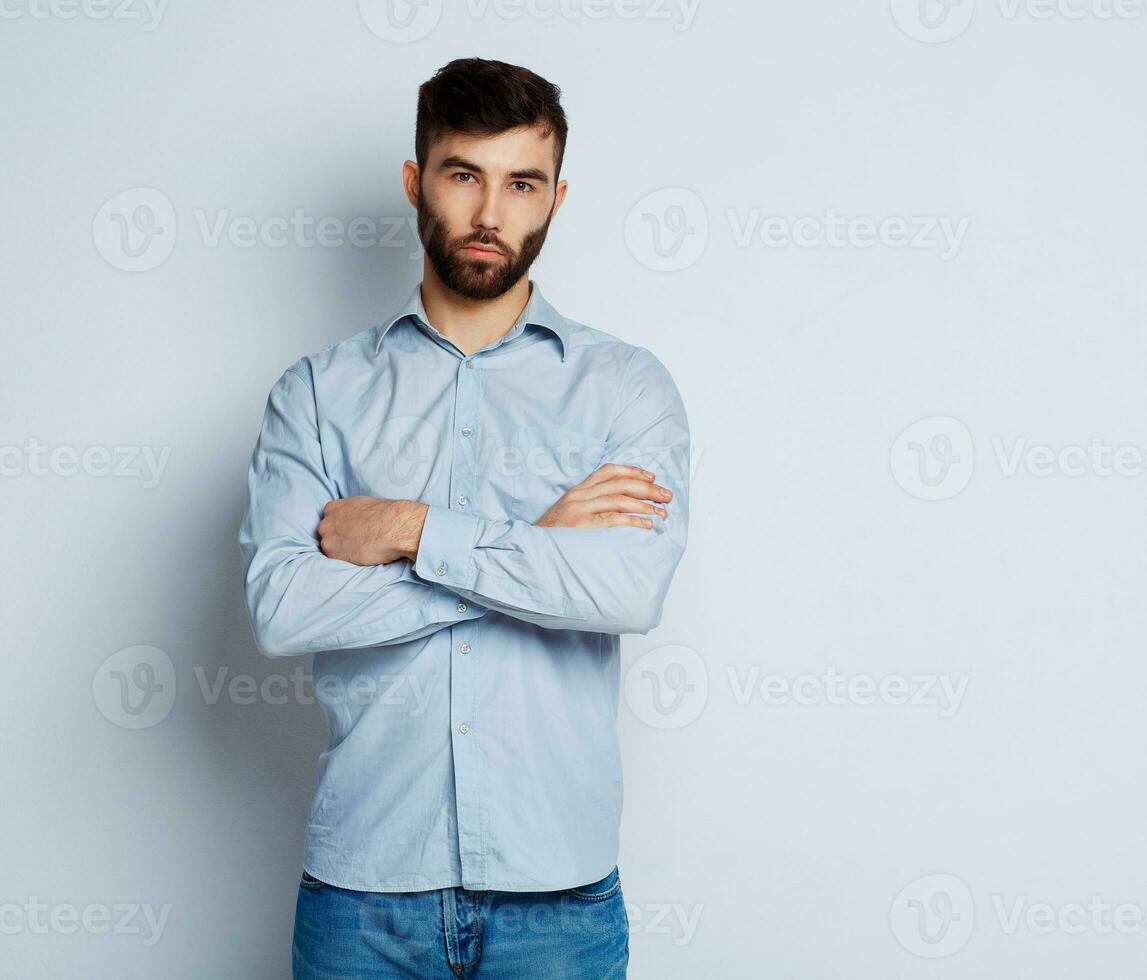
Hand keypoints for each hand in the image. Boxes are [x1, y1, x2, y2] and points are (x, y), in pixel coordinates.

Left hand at [318, 497, 427, 564]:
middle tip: (354, 542)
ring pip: (330, 548)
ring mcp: (328, 540)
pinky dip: (347, 560)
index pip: (329, 518)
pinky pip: (337, 560)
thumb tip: (354, 519)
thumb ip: (351, 512)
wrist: (394, 527)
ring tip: (359, 550)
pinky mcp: (334, 555)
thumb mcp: (363, 504)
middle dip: (338, 538)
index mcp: (332, 508)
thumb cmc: (385, 514)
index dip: (340, 526)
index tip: (349, 531)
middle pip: (326, 534)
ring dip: (342, 550)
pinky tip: (361, 556)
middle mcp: (326, 523)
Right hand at [534, 463, 671, 528]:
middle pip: (619, 484)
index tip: (652, 477)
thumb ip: (590, 503)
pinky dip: (633, 520)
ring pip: (618, 499)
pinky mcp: (581, 527)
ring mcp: (579, 510)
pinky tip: (646, 524)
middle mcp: (579, 496)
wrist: (530, 548)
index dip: (632, 471)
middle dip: (647, 488)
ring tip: (662, 512)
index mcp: (578, 490)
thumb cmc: (554, 534)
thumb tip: (621, 503)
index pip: (608, 471)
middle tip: (667, 495)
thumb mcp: (569, 511)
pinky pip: (612, 520)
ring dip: (645, 505)